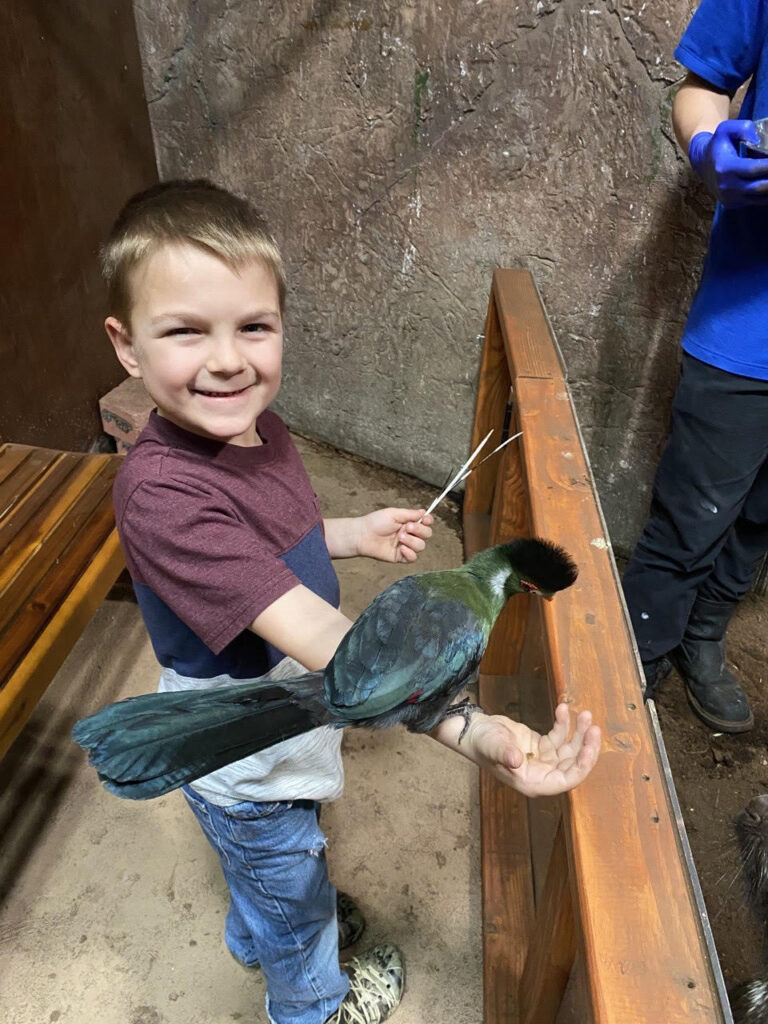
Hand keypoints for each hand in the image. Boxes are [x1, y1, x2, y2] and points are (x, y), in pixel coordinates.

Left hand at [356, 508, 432, 562]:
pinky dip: (410, 553)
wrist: (363, 535)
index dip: (428, 521)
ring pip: (421, 546)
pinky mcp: (401, 557)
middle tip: (407, 527)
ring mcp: (406, 546)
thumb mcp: (393, 513)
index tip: (426, 519)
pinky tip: (401, 548)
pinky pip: (413, 558)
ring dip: (412, 541)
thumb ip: (410, 513)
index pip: (426, 523)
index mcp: (408, 522)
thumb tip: (424, 511)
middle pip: (427, 534)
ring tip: (399, 537)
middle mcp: (409, 534)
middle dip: (420, 530)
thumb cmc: (375, 522)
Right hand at [464, 703, 600, 796]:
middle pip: (573, 765)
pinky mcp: (541, 747)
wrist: (473, 731)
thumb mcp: (494, 747)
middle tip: (592, 727)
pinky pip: (559, 737)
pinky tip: (563, 709)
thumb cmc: (481, 743)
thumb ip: (506, 754)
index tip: (589, 747)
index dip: (582, 766)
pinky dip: (564, 723)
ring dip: (579, 732)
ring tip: (584, 714)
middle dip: (585, 746)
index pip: (567, 780)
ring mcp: (543, 761)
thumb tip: (516, 760)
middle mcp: (541, 775)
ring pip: (570, 750)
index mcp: (533, 782)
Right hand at [688, 121, 767, 206]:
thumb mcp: (726, 128)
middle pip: (761, 186)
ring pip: (761, 197)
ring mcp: (730, 198)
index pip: (754, 168)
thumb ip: (744, 128)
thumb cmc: (718, 143)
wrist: (702, 164)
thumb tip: (759, 140)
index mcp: (725, 168)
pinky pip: (757, 202)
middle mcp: (727, 187)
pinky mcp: (733, 205)